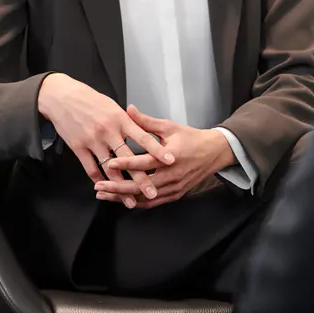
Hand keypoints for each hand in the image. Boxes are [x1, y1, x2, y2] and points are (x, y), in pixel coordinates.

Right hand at [37, 75, 174, 206]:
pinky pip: (91, 169)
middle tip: (152, 192)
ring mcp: (93, 140)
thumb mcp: (114, 107)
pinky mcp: (79, 148)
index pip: (143, 137)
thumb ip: (130, 122)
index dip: (157, 150)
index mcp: (121, 119)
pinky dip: (100, 180)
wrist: (63, 97)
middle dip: (141, 178)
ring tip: (131, 201)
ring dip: (121, 187)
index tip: (170, 161)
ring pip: (110, 169)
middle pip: (128, 159)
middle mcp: (109, 131)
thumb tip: (146, 133)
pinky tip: (108, 190)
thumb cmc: (92, 101)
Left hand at [97, 106, 233, 208]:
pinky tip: (122, 200)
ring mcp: (174, 188)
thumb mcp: (169, 127)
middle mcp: (172, 175)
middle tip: (99, 186)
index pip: (145, 162)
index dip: (127, 163)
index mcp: (171, 156)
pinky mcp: (175, 194)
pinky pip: (153, 202)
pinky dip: (136, 202)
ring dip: (123, 198)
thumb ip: (146, 122)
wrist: (214, 153)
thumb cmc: (191, 138)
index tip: (110, 163)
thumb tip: (128, 109)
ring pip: (145, 197)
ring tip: (105, 194)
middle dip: (118, 187)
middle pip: (141, 186)